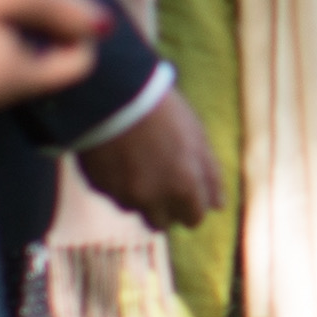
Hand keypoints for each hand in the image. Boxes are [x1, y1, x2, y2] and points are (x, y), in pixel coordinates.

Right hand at [77, 89, 222, 233]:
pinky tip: (118, 156)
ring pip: (135, 209)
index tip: (187, 190)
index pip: (193, 218)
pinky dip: (116, 182)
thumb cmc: (163, 111)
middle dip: (164, 208)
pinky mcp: (98, 186)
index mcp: (183, 187)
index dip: (192, 204)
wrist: (113, 93)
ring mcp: (122, 195)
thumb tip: (218, 206)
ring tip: (138, 161)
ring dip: (139, 195)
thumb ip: (210, 176)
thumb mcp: (197, 138)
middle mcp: (152, 199)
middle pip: (162, 223)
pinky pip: (111, 193)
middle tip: (162, 181)